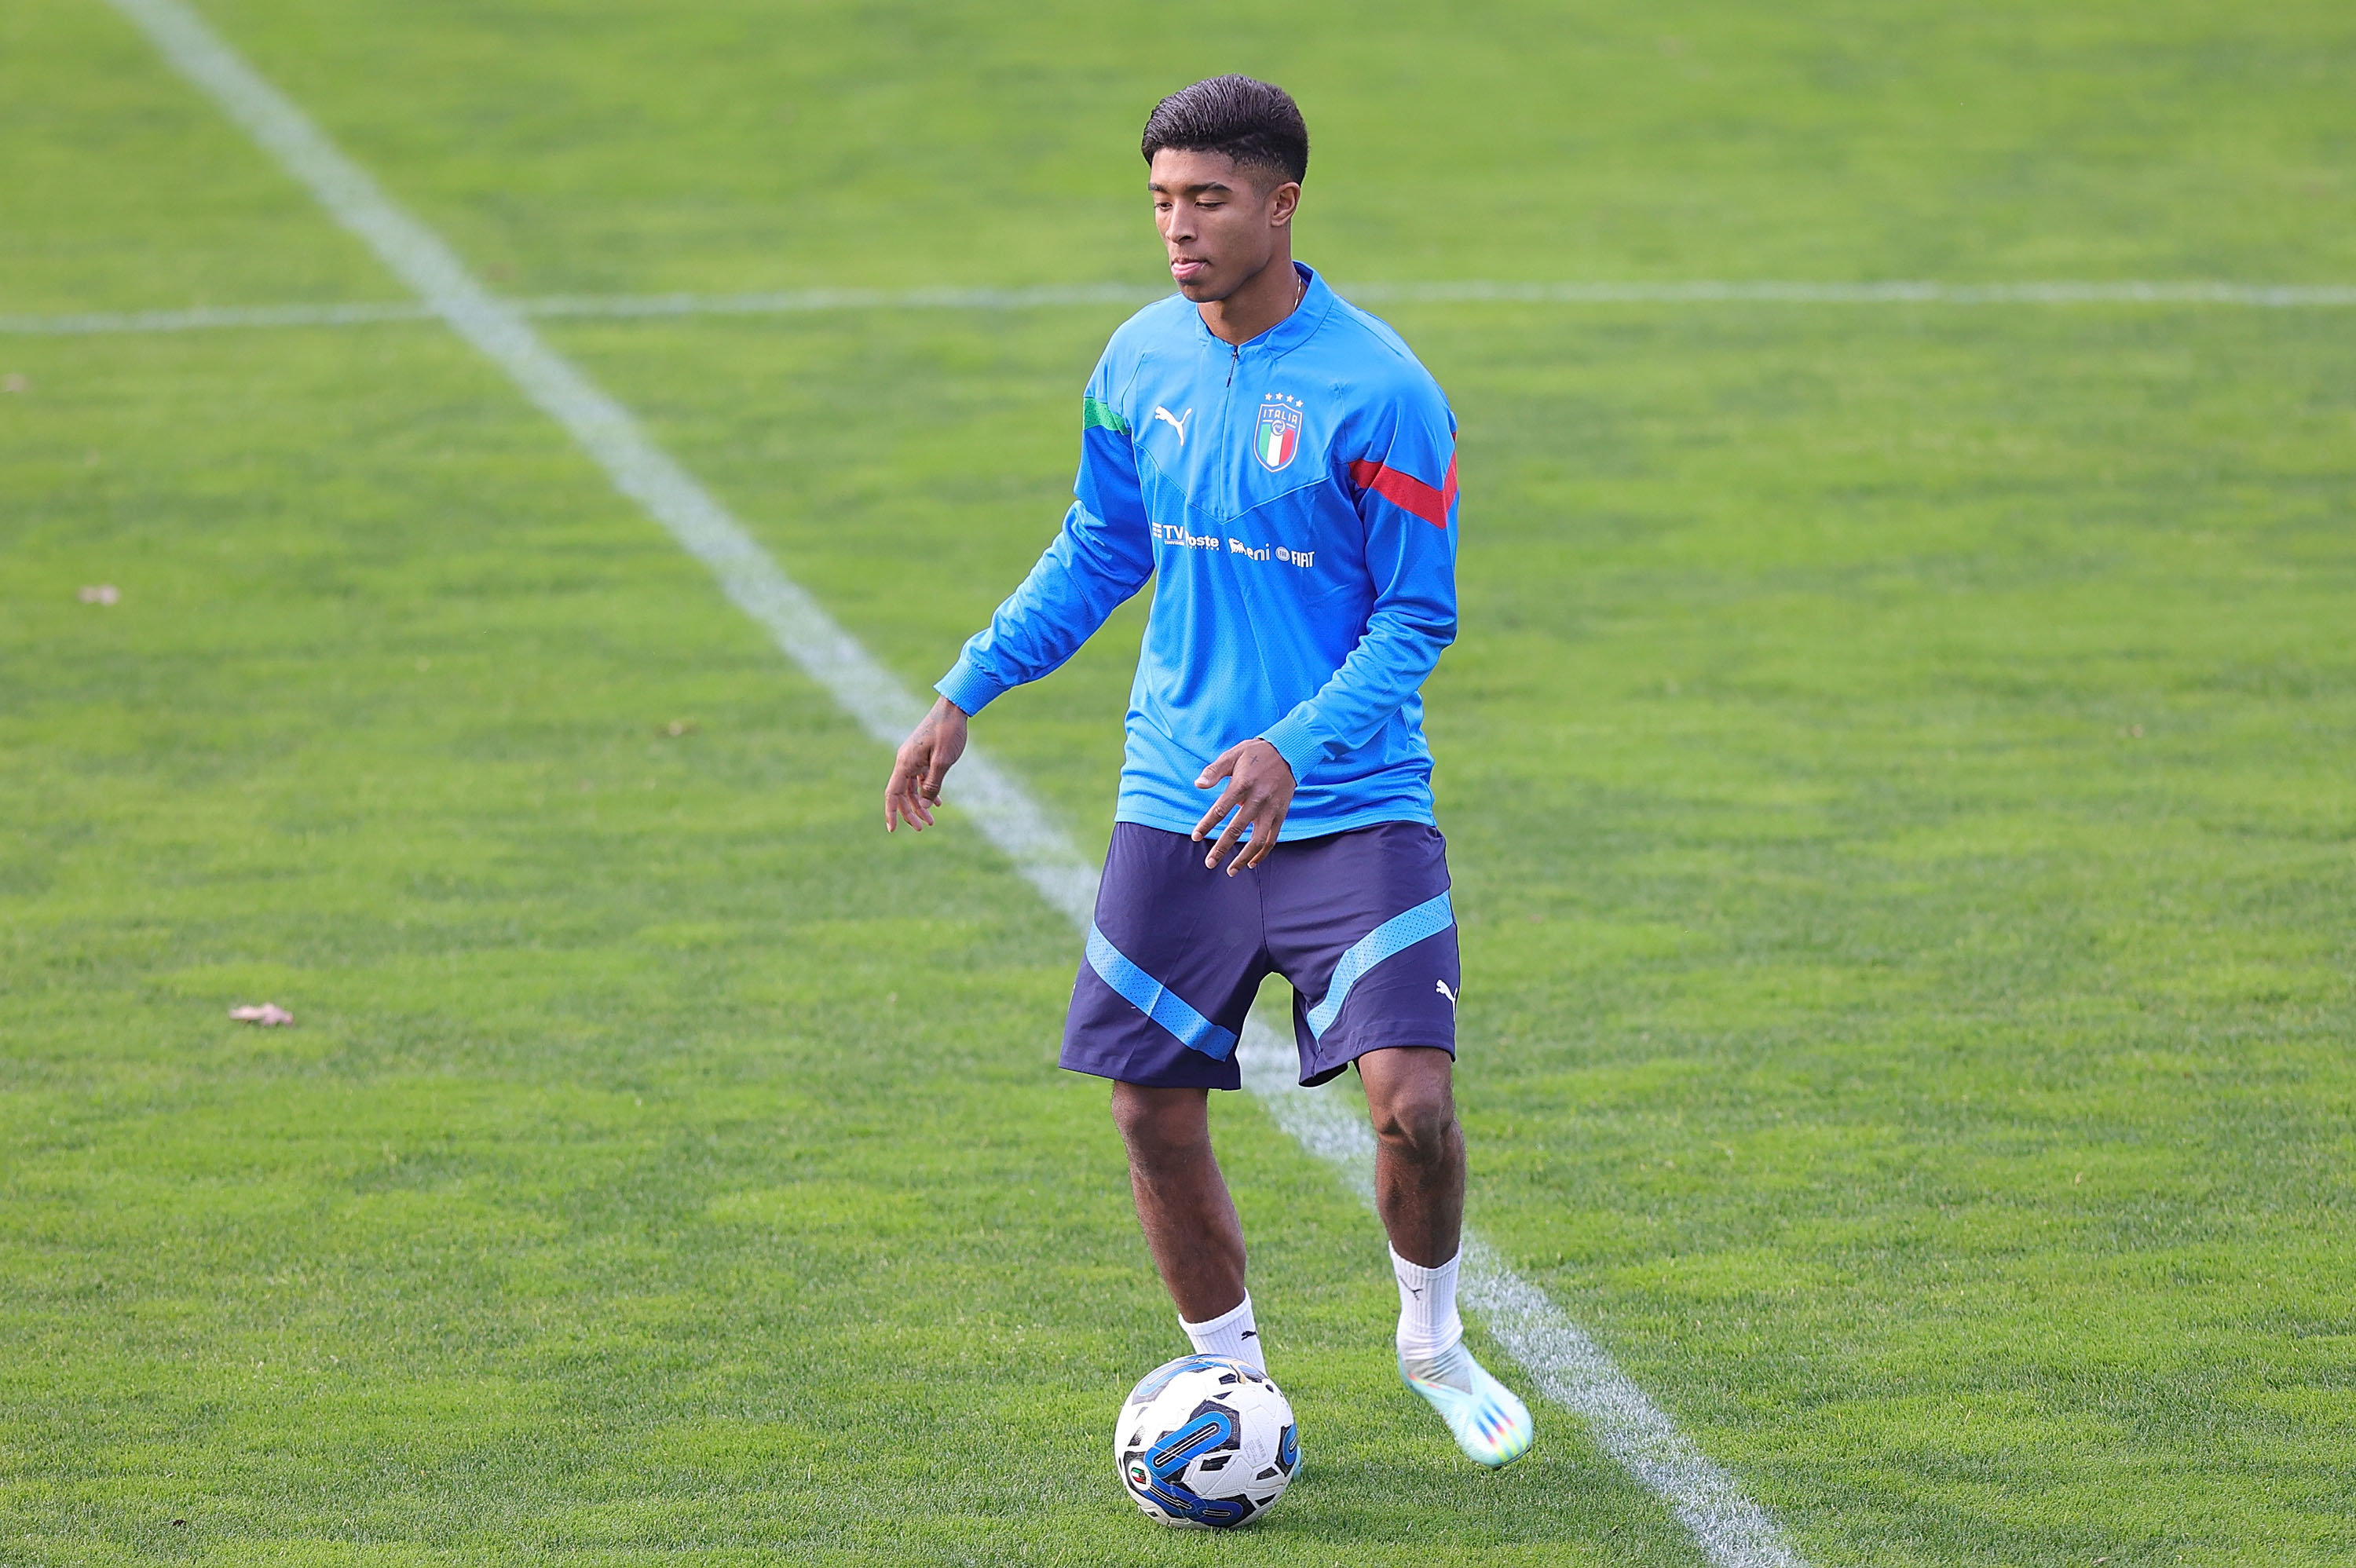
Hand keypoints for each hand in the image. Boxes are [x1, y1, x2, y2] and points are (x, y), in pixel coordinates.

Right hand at [885, 697, 969, 831]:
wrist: (954, 707)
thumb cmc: (948, 732)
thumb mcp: (943, 762)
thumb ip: (932, 785)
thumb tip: (924, 806)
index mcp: (905, 763)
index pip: (892, 793)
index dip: (891, 812)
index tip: (892, 830)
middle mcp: (905, 761)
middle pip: (901, 794)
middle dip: (910, 813)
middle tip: (922, 828)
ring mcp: (913, 758)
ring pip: (911, 788)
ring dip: (920, 804)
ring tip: (931, 821)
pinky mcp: (922, 755)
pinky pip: (920, 778)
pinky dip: (927, 791)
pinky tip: (938, 802)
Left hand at [1191, 739, 1294, 873]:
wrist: (1289, 751)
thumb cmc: (1255, 754)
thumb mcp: (1233, 755)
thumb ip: (1214, 771)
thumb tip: (1198, 785)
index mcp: (1243, 784)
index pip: (1221, 809)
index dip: (1207, 824)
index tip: (1196, 837)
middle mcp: (1259, 799)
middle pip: (1238, 829)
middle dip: (1222, 847)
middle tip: (1209, 862)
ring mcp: (1272, 809)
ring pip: (1258, 839)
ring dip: (1244, 857)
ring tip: (1231, 871)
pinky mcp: (1281, 814)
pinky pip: (1272, 839)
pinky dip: (1262, 853)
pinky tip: (1251, 863)